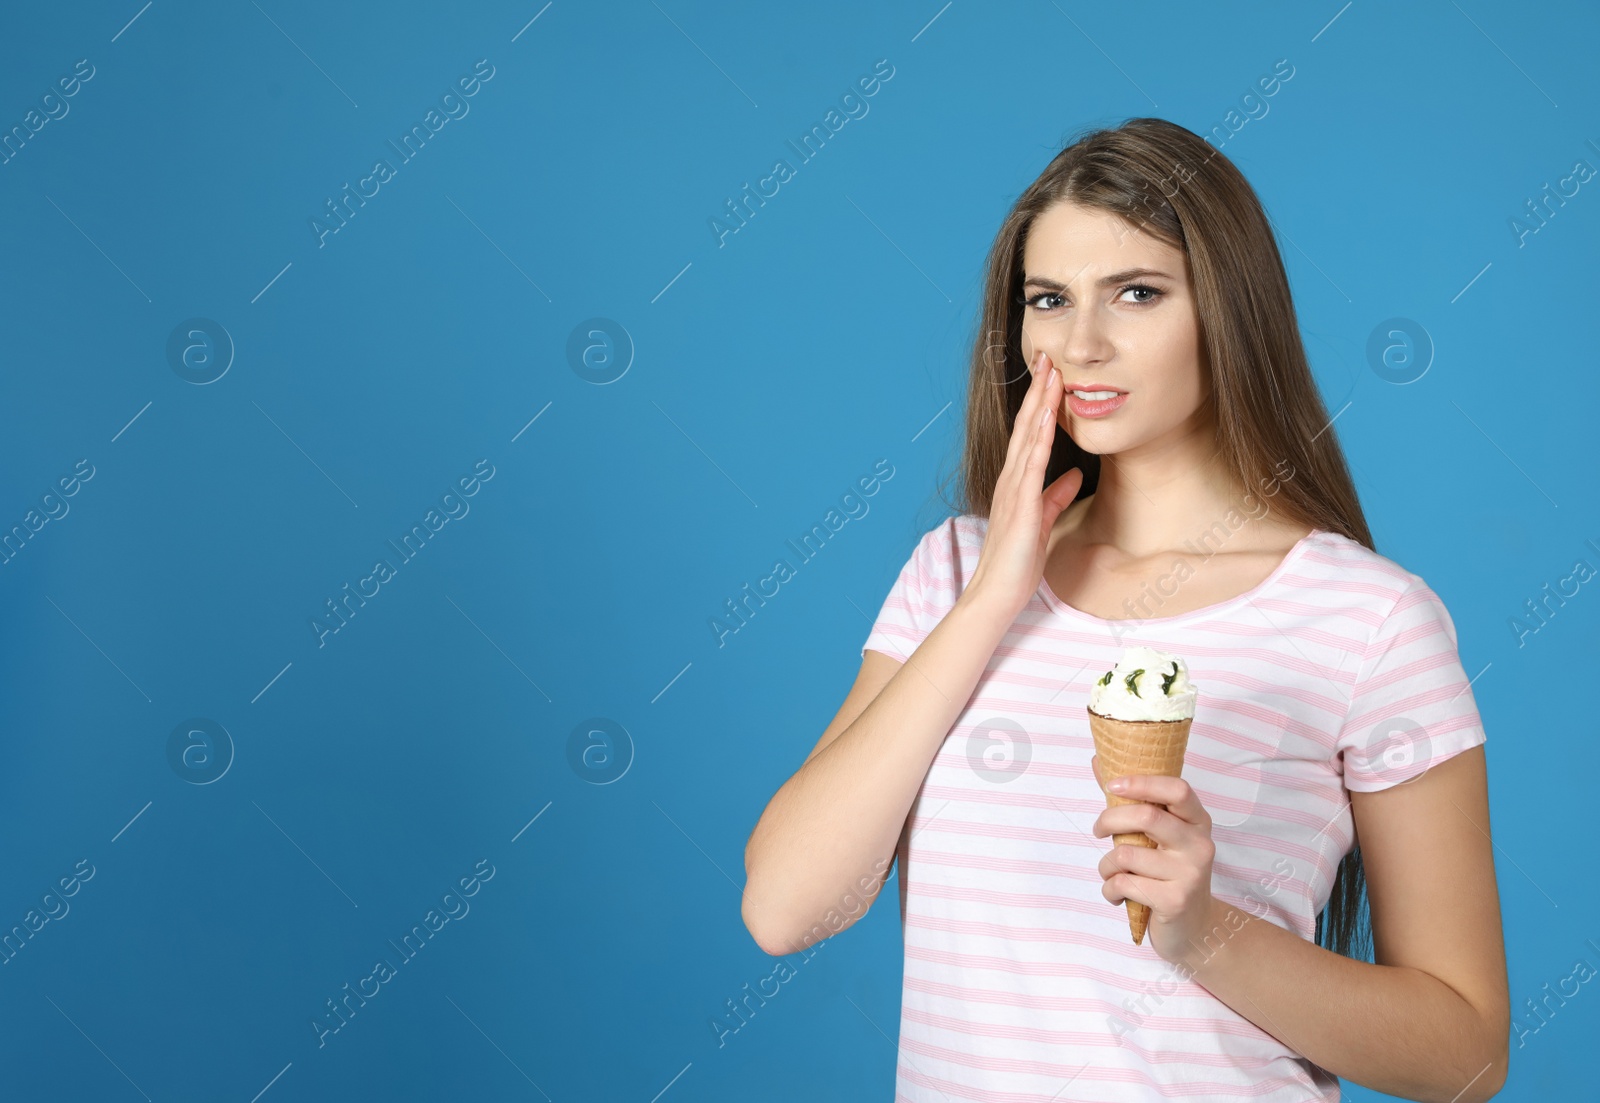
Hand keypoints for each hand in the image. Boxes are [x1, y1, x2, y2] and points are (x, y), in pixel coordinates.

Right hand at [964, 350, 1082, 621]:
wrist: (997, 593)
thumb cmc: (1017, 564)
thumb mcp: (1043, 523)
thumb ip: (1055, 498)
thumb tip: (1073, 477)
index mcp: (1017, 483)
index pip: (1030, 434)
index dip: (1041, 403)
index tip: (1051, 374)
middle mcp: (1012, 479)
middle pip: (1026, 425)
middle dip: (1039, 390)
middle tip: (1048, 355)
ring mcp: (1014, 489)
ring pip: (1028, 436)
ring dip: (1039, 403)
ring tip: (1050, 371)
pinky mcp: (1021, 504)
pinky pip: (1032, 463)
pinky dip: (1040, 436)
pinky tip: (1047, 415)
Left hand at [1091, 753, 1219, 963]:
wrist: (1194, 928)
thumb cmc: (1167, 873)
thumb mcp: (1158, 836)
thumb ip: (1132, 801)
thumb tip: (1099, 761)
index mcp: (1197, 821)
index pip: (1177, 789)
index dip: (1142, 782)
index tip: (1113, 785)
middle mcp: (1200, 844)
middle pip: (1146, 816)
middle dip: (1109, 820)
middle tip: (1098, 830)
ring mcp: (1190, 874)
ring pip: (1126, 855)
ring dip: (1106, 866)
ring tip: (1112, 874)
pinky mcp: (1176, 900)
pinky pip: (1123, 884)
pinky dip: (1109, 890)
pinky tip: (1118, 895)